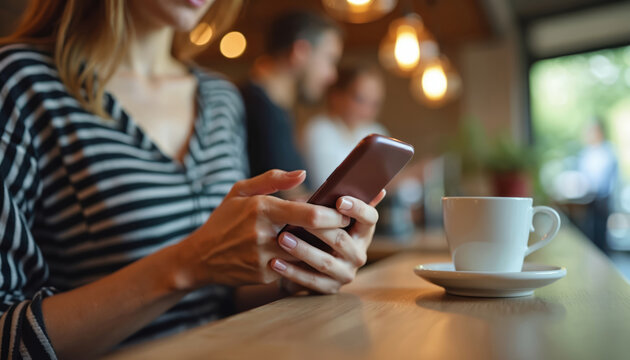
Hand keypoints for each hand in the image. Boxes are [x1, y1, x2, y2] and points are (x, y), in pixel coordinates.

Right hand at [176, 170, 350, 288]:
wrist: (200, 258)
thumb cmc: (224, 219)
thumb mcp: (240, 191)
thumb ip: (272, 179)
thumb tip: (303, 174)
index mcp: (261, 209)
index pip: (308, 214)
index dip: (332, 214)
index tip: (345, 211)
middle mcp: (264, 235)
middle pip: (312, 236)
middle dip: (333, 231)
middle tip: (346, 226)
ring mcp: (264, 258)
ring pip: (306, 254)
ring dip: (321, 247)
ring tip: (333, 238)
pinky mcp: (265, 275)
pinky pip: (294, 267)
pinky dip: (303, 260)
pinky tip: (311, 253)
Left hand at [270, 190, 385, 293]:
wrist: (297, 264)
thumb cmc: (309, 229)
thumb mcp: (319, 213)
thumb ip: (326, 196)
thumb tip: (319, 175)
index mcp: (361, 230)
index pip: (370, 218)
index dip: (358, 209)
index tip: (340, 201)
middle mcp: (358, 253)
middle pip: (342, 239)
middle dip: (319, 229)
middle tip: (299, 219)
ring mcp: (346, 273)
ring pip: (325, 262)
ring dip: (302, 250)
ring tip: (281, 238)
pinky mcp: (329, 288)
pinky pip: (311, 281)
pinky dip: (292, 272)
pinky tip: (274, 262)